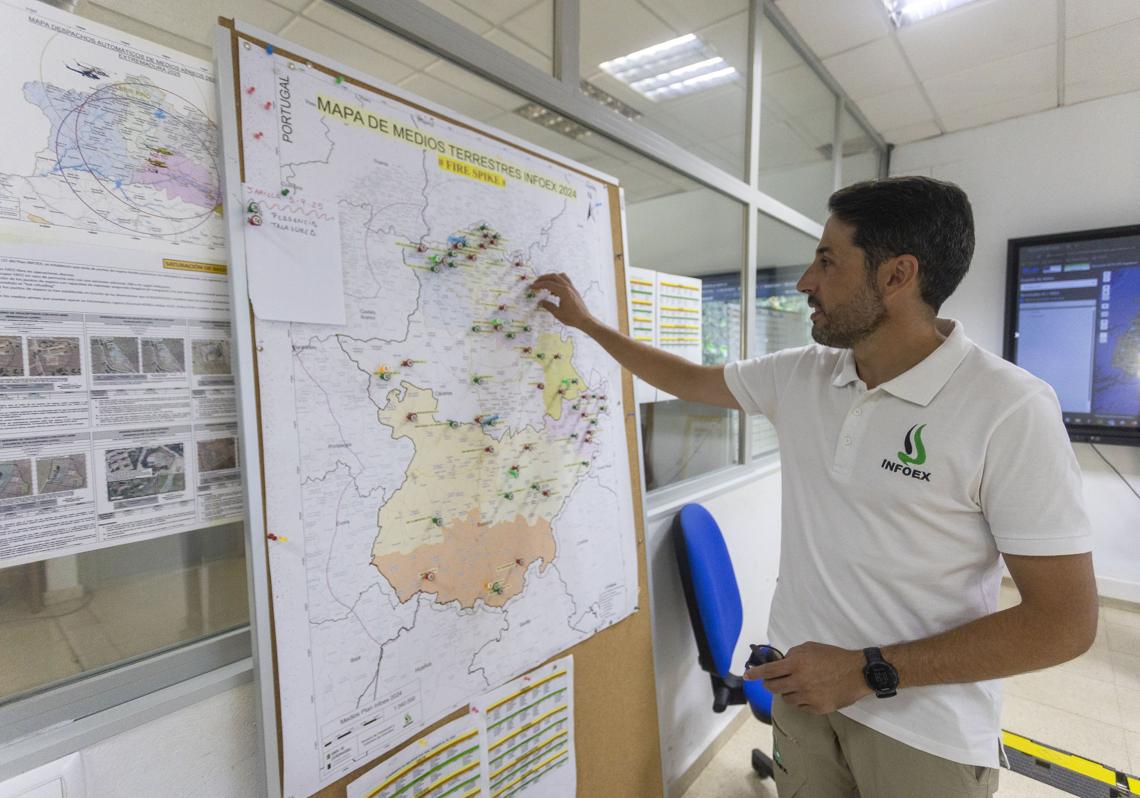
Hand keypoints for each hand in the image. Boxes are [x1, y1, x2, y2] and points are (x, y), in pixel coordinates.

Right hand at [531, 272, 594, 330]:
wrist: (584, 320)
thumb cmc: (572, 318)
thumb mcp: (557, 313)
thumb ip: (548, 306)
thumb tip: (540, 302)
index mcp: (564, 292)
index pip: (549, 284)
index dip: (539, 284)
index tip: (532, 286)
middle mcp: (568, 287)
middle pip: (554, 276)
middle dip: (544, 278)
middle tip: (536, 282)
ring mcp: (572, 288)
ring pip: (561, 276)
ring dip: (552, 278)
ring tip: (545, 284)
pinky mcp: (574, 290)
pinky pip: (565, 281)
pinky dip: (558, 282)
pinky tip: (554, 291)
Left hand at [744, 642, 870, 714]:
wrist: (857, 673)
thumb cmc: (833, 657)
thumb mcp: (810, 648)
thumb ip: (792, 655)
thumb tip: (780, 663)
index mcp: (796, 664)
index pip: (768, 671)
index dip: (755, 674)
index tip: (746, 676)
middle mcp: (799, 682)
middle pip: (773, 688)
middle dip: (770, 684)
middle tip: (773, 681)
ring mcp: (808, 697)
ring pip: (786, 698)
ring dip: (787, 692)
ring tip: (799, 685)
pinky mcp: (817, 709)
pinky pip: (801, 707)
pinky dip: (801, 700)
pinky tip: (810, 693)